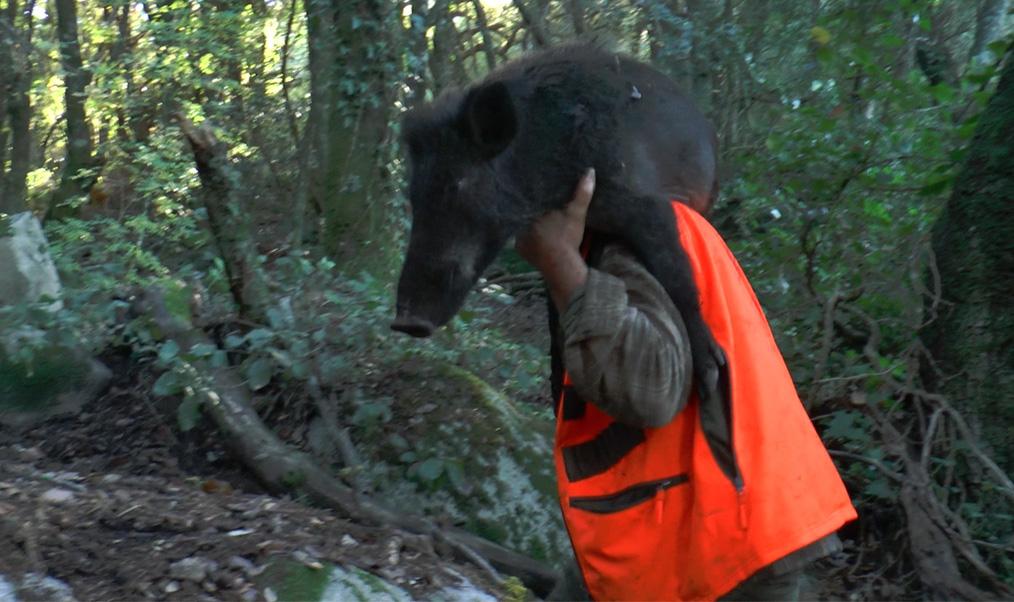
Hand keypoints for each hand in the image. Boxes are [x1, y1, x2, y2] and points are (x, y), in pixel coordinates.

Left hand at [515, 168, 595, 308]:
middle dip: (530, 212)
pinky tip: (531, 239)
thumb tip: (590, 171)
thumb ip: (582, 193)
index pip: (531, 200)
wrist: (561, 264)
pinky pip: (521, 242)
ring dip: (527, 226)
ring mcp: (518, 236)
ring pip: (522, 226)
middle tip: (538, 210)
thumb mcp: (576, 213)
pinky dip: (525, 241)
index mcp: (533, 210)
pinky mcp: (519, 250)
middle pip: (525, 213)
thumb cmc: (567, 236)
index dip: (535, 198)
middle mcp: (522, 222)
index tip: (540, 197)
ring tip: (534, 224)